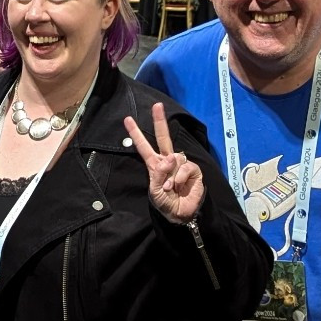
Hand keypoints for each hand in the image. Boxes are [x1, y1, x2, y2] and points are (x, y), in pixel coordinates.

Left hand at [123, 103, 206, 224]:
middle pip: (163, 137)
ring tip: (170, 188)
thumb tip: (169, 158)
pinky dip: (180, 178)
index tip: (127, 119)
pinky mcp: (193, 170)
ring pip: (175, 158)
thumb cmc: (165, 203)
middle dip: (160, 121)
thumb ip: (159, 174)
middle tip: (157, 106)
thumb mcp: (155, 191)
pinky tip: (180, 186)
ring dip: (171, 175)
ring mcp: (181, 164)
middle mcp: (168, 161)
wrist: (181, 214)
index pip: (144, 147)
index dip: (136, 134)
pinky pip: (185, 167)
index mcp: (154, 164)